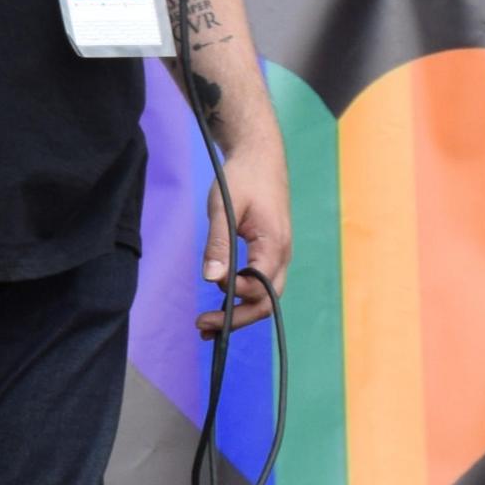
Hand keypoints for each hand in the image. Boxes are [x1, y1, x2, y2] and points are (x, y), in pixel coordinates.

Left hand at [197, 134, 295, 336]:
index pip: (261, 287)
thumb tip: (211, 279)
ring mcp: (278, 255)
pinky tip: (219, 303)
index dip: (236, 294)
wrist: (260, 157)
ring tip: (205, 325)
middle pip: (266, 302)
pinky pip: (260, 284)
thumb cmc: (242, 178)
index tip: (211, 287)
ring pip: (264, 296)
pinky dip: (240, 297)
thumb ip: (218, 243)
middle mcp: (282, 255)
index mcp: (275, 244)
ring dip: (237, 313)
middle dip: (236, 319)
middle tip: (202, 327)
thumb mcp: (224, 208)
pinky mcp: (269, 253)